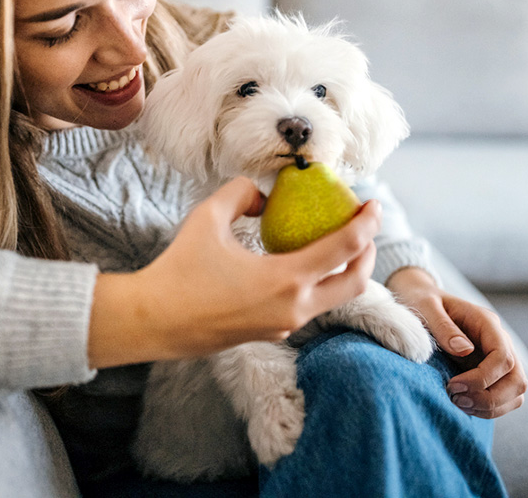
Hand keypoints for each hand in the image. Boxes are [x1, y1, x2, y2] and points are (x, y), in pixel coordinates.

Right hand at [88, 177, 380, 367]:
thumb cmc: (180, 269)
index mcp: (287, 279)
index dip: (367, 223)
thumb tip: (263, 198)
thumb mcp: (209, 217)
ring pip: (333, 299)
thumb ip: (242, 194)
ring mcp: (283, 325)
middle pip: (356, 283)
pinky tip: (297, 264)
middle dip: (368, 252)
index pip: (346, 248)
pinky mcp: (270, 333)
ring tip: (333, 242)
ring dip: (343, 270)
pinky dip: (316, 283)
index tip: (374, 204)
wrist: (153, 321)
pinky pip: (307, 307)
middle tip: (363, 227)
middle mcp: (294, 308)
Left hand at [387, 267, 527, 418]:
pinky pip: (504, 398)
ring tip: (458, 404)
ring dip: (491, 407)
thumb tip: (464, 351)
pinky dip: (488, 408)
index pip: (503, 357)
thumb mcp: (426, 306)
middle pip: (517, 379)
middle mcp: (500, 341)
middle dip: (490, 397)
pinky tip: (463, 405)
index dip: (482, 378)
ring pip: (515, 393)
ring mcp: (498, 358)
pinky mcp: (492, 372)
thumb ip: (443, 326)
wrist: (421, 300)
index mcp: (487, 323)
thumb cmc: (422, 302)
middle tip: (456, 400)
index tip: (453, 385)